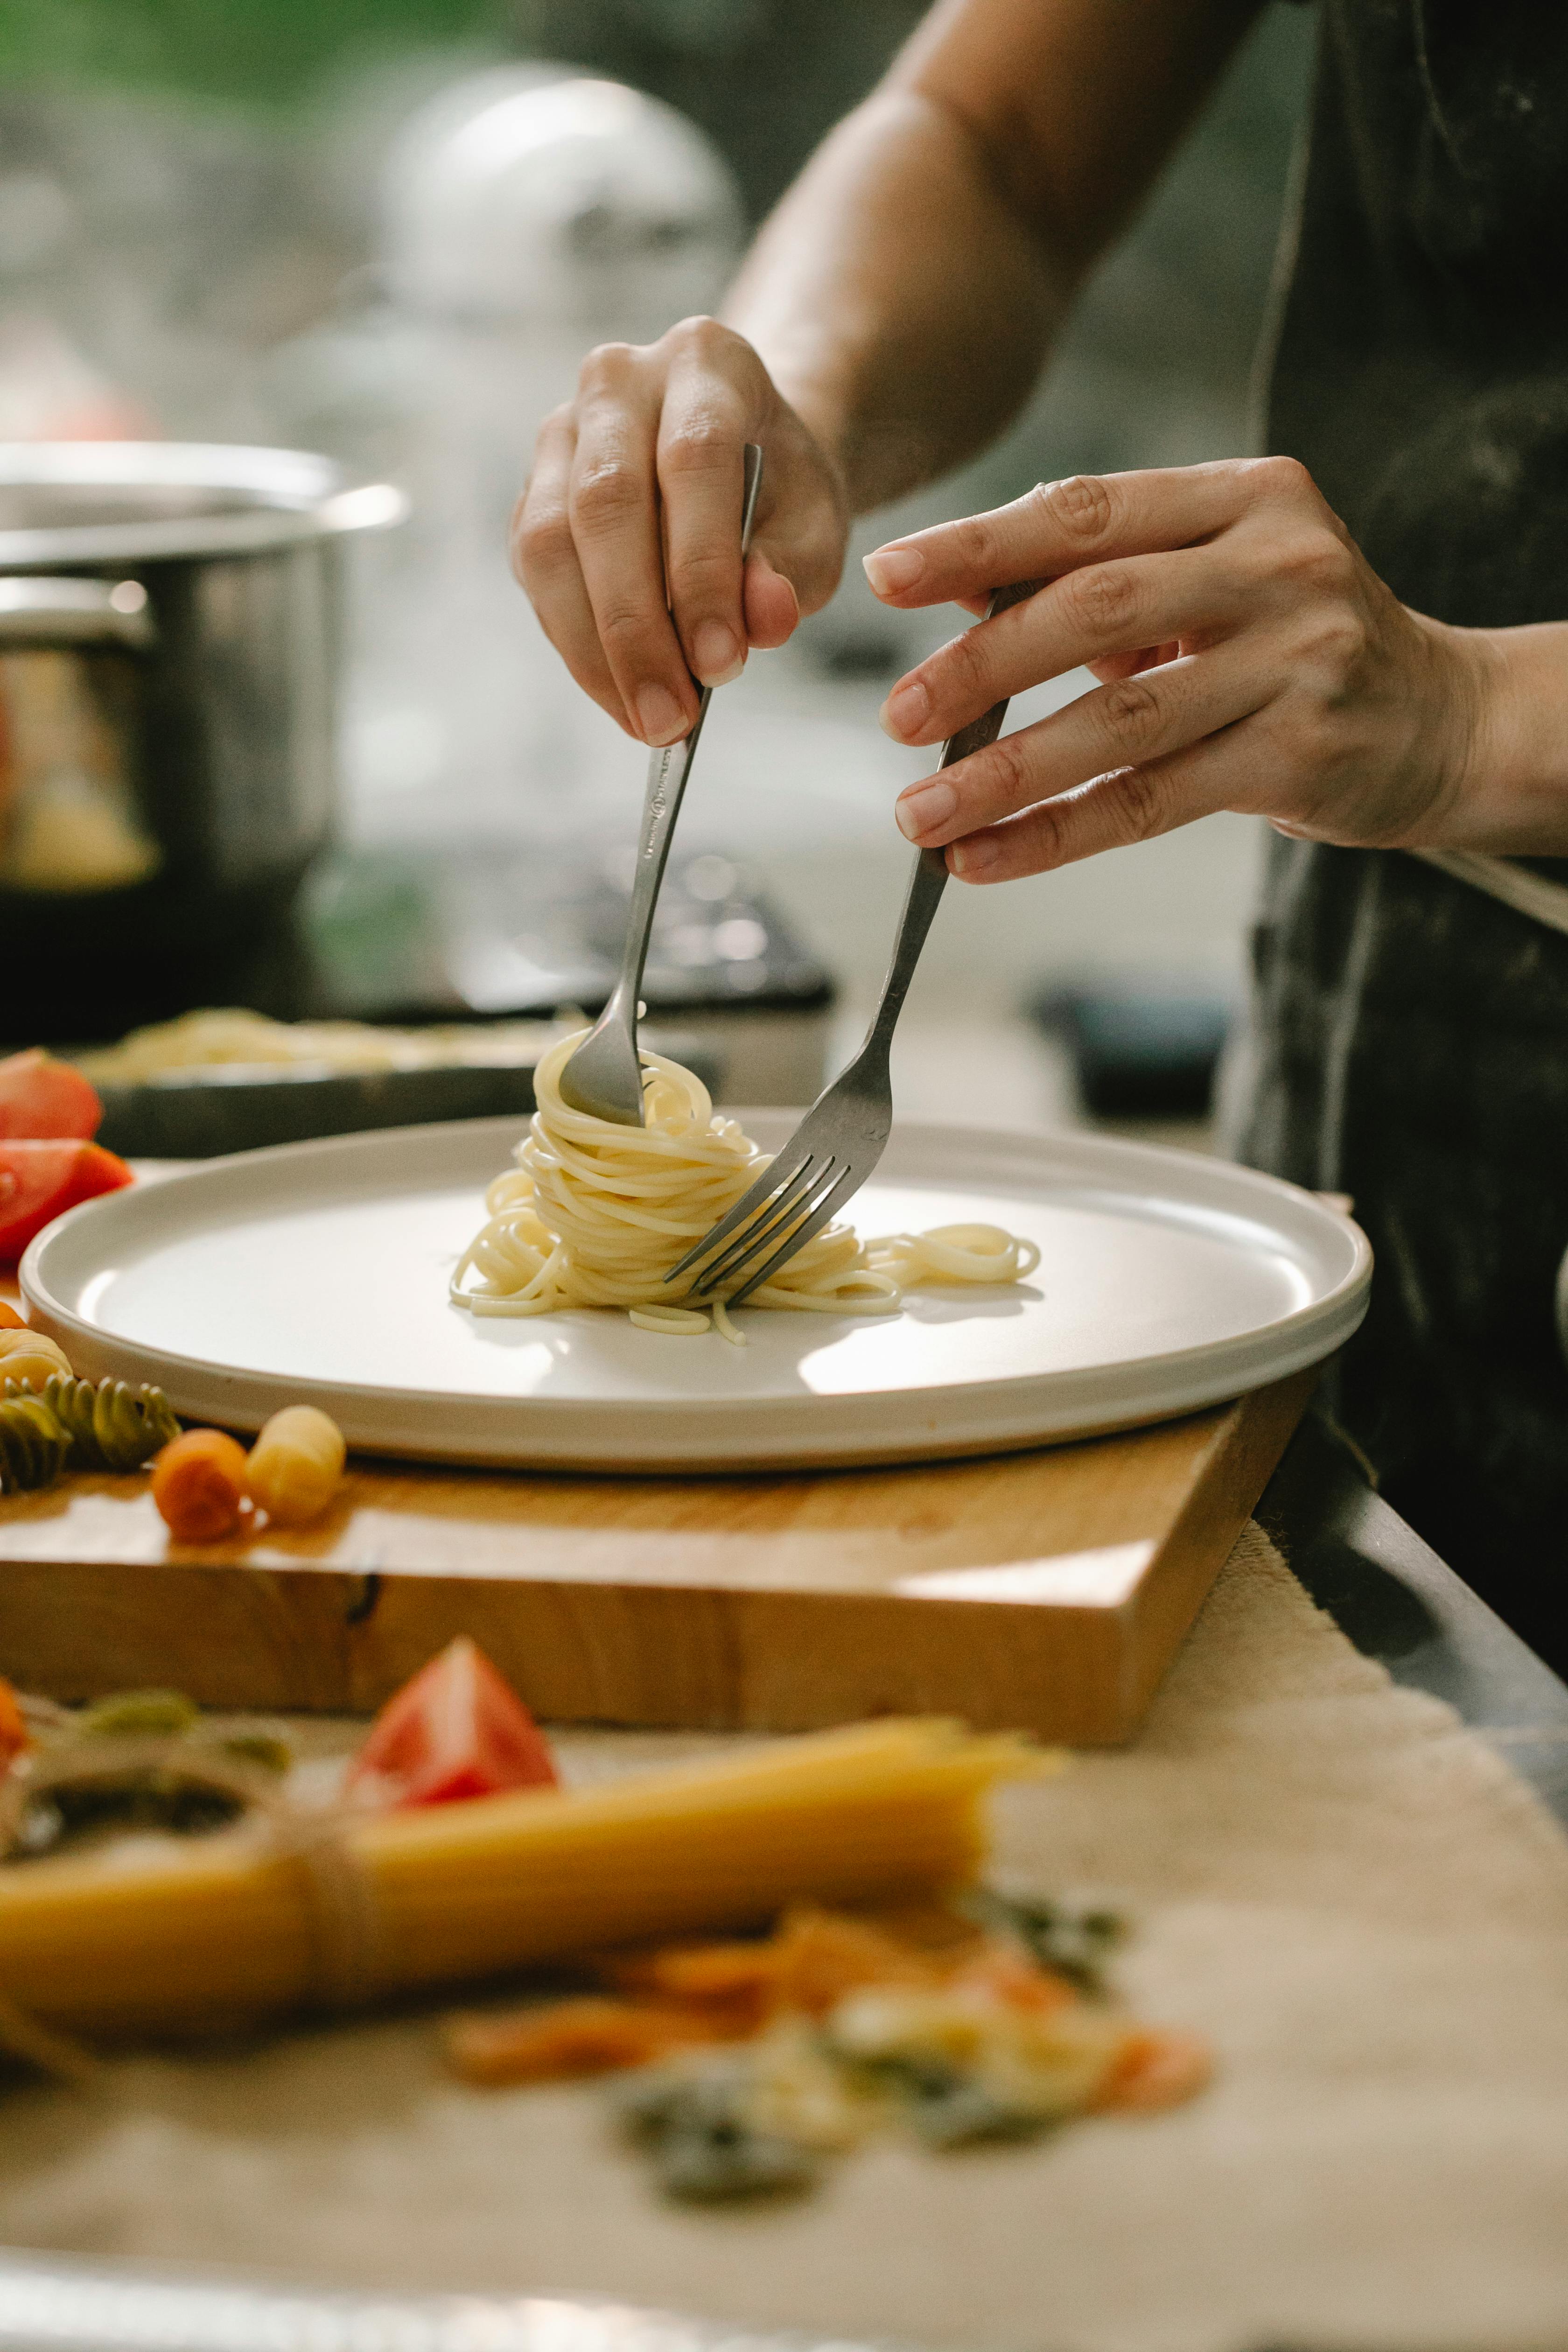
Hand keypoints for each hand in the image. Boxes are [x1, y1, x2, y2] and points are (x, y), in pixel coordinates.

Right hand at [512, 316, 847, 744]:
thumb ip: (791, 571)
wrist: (743, 455)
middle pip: (605, 504)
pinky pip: (536, 573)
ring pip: (550, 543)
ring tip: (645, 721)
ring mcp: (562, 431)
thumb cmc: (781, 491)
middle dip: (637, 628)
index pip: (692, 461)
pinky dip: (576, 644)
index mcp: (705, 362)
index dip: (702, 571)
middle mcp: (619, 380)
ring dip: (594, 649)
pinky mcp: (533, 489)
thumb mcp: (815, 527)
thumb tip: (761, 621)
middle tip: (670, 718)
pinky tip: (618, 694)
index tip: (721, 665)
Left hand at [863, 459, 1490, 881]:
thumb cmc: (1292, 644)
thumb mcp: (1213, 577)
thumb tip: (957, 594)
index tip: (887, 578)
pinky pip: (1150, 801)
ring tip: (921, 814)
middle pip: (1095, 608)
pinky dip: (1056, 835)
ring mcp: (1297, 661)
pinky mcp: (1300, 755)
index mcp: (1246, 496)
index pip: (1087, 509)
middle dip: (981, 665)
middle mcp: (1279, 566)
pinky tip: (987, 858)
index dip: (979, 544)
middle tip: (897, 713)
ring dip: (1004, 774)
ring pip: (1118, 721)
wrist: (1441, 720)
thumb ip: (1100, 575)